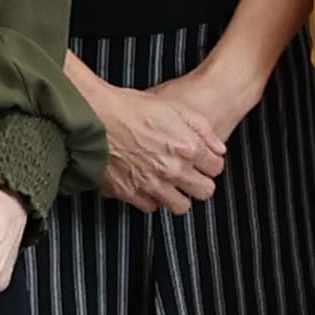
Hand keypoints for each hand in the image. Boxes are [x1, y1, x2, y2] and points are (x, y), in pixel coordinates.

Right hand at [75, 60, 226, 213]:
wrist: (94, 116)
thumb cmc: (131, 108)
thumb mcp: (175, 108)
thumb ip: (203, 129)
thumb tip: (219, 149)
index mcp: (187, 148)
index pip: (216, 168)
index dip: (210, 162)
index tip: (203, 160)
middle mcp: (172, 170)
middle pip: (204, 191)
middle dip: (200, 182)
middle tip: (191, 174)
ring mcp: (151, 184)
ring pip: (181, 206)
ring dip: (179, 195)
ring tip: (171, 183)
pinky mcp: (129, 193)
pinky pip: (150, 207)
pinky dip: (151, 198)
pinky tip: (148, 184)